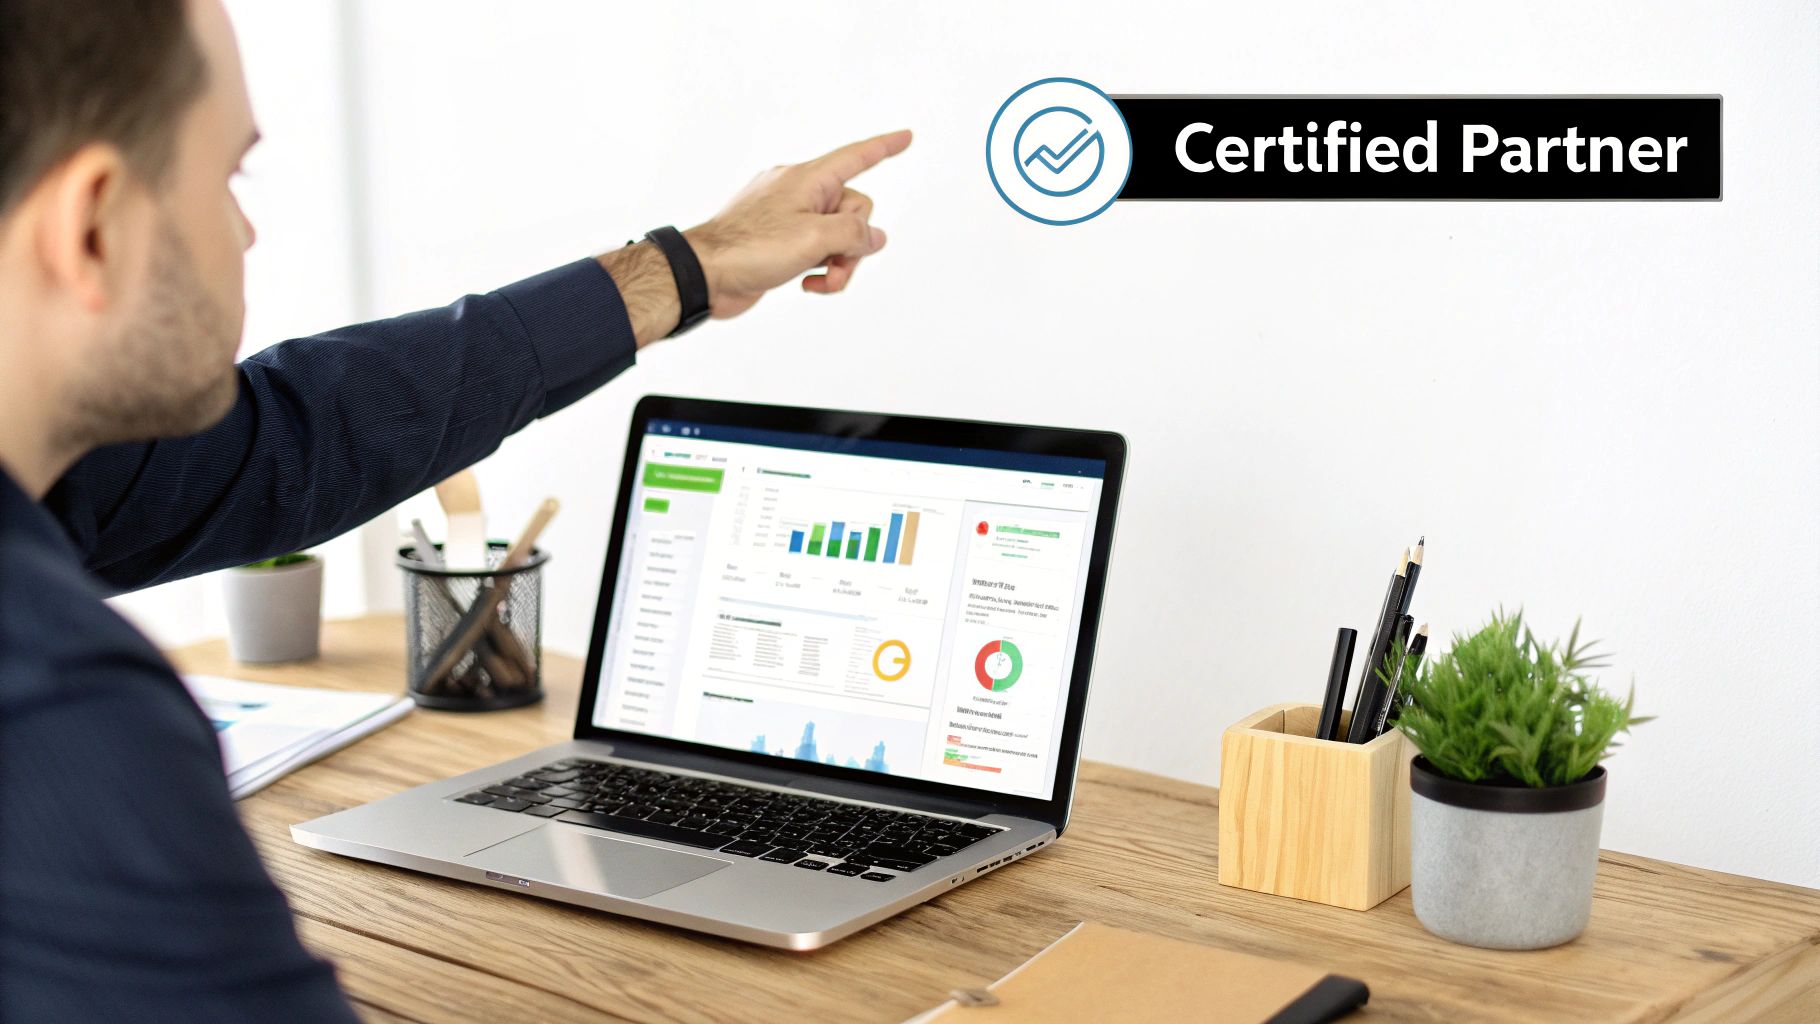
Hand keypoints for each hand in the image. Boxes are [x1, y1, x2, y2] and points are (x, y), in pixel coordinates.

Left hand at [685, 130, 911, 317]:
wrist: (705, 274)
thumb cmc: (750, 249)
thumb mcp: (815, 238)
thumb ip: (854, 234)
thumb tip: (873, 238)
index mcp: (807, 179)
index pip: (856, 157)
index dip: (884, 148)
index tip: (906, 137)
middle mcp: (799, 192)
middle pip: (853, 211)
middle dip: (853, 244)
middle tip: (834, 264)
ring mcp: (788, 217)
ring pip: (837, 236)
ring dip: (837, 264)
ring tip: (819, 280)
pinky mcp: (779, 241)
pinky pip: (817, 250)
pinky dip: (820, 269)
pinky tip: (805, 282)